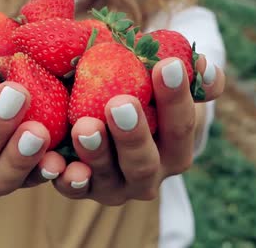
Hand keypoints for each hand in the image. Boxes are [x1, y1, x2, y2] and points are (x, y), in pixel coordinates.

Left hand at [51, 55, 224, 204]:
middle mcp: (149, 175)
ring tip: (84, 126)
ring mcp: (114, 186)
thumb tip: (202, 65)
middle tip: (120, 104)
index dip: (176, 97)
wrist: (102, 108)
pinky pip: (72, 188)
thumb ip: (188, 73)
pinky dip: (64, 177)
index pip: (181, 126)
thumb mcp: (163, 79)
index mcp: (175, 149)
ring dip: (96, 153)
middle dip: (133, 135)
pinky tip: (54, 162)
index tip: (167, 65)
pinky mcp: (81, 190)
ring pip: (107, 177)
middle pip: (144, 162)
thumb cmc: (141, 89)